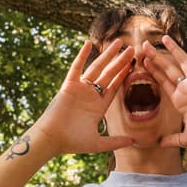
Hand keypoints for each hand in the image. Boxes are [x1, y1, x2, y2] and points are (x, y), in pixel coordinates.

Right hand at [33, 40, 133, 154]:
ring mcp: (80, 89)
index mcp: (99, 106)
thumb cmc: (72, 143)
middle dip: (121, 62)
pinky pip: (76, 68)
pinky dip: (82, 56)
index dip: (124, 75)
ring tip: (119, 42)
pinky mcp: (68, 86)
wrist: (52, 139)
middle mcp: (90, 95)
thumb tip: (134, 141)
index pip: (115, 87)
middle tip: (132, 49)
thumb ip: (115, 142)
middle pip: (109, 74)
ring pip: (97, 68)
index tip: (135, 65)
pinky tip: (89, 44)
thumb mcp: (98, 143)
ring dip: (108, 55)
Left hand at [146, 31, 186, 149]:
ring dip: (173, 49)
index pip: (163, 82)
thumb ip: (173, 139)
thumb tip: (158, 143)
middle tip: (144, 45)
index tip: (142, 62)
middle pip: (168, 69)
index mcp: (180, 100)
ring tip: (163, 37)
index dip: (153, 72)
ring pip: (183, 61)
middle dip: (156, 57)